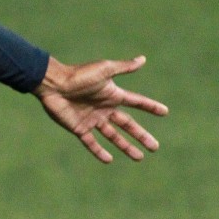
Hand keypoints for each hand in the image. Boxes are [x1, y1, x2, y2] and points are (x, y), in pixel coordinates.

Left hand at [32, 55, 167, 162]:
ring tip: (139, 158)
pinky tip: (108, 160)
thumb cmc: (78, 75)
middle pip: (127, 124)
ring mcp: (92, 119)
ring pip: (113, 136)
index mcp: (112, 95)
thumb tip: (143, 59)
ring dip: (126, 146)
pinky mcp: (79, 127)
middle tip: (155, 147)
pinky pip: (91, 142)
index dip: (150, 106)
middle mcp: (104, 108)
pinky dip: (99, 151)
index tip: (164, 112)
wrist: (53, 84)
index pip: (136, 102)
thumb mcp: (104, 70)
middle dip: (141, 135)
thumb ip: (124, 67)